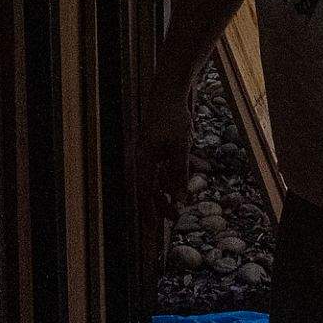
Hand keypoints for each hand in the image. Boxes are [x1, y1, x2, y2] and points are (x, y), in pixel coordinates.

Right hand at [135, 61, 197, 248]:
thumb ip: (179, 174)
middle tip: (170, 224)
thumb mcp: (181, 147)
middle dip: (157, 209)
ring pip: (152, 183)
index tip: (153, 233)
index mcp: (142, 161)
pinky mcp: (156, 148)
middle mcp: (141, 159)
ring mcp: (147, 154)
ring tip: (176, 211)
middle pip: (146, 192)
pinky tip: (177, 188)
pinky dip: (167, 182)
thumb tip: (180, 199)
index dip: (149, 215)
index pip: (144, 196)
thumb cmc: (173, 117)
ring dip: (164, 197)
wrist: (170, 89)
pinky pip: (158, 172)